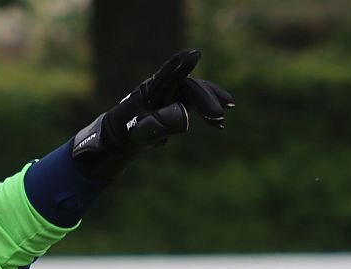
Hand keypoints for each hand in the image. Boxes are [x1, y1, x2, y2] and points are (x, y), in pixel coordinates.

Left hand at [71, 49, 234, 179]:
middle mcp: (164, 85)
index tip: (193, 54)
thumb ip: (161, 123)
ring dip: (211, 101)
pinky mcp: (180, 98)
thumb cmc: (129, 130)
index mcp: (151, 90)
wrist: (124, 132)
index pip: (167, 76)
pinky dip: (208, 111)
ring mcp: (173, 90)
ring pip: (197, 91)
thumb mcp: (141, 132)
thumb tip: (185, 115)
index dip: (180, 66)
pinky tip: (218, 125)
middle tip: (219, 115)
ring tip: (226, 112)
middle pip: (189, 86)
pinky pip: (198, 101)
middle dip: (205, 99)